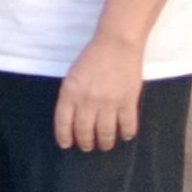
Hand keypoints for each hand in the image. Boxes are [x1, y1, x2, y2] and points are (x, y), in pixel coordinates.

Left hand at [54, 34, 144, 151]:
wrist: (117, 45)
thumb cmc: (92, 58)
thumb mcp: (72, 76)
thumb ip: (70, 96)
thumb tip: (72, 119)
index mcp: (70, 94)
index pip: (63, 123)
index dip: (64, 137)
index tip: (67, 145)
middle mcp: (87, 101)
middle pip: (84, 131)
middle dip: (86, 143)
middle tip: (88, 147)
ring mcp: (109, 102)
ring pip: (106, 132)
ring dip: (105, 142)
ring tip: (105, 145)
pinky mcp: (128, 101)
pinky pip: (128, 124)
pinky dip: (126, 133)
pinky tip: (125, 136)